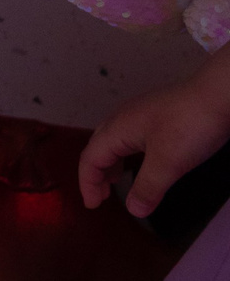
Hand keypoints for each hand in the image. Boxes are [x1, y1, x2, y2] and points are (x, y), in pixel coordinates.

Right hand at [82, 63, 229, 217]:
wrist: (216, 96)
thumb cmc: (189, 125)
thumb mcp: (168, 163)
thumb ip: (147, 188)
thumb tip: (133, 209)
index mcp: (117, 128)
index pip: (90, 159)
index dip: (88, 183)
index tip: (93, 206)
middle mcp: (122, 118)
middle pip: (97, 148)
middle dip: (95, 174)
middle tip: (102, 197)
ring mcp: (138, 114)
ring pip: (113, 141)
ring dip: (110, 164)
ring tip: (116, 183)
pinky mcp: (154, 115)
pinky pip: (129, 138)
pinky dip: (126, 155)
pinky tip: (140, 162)